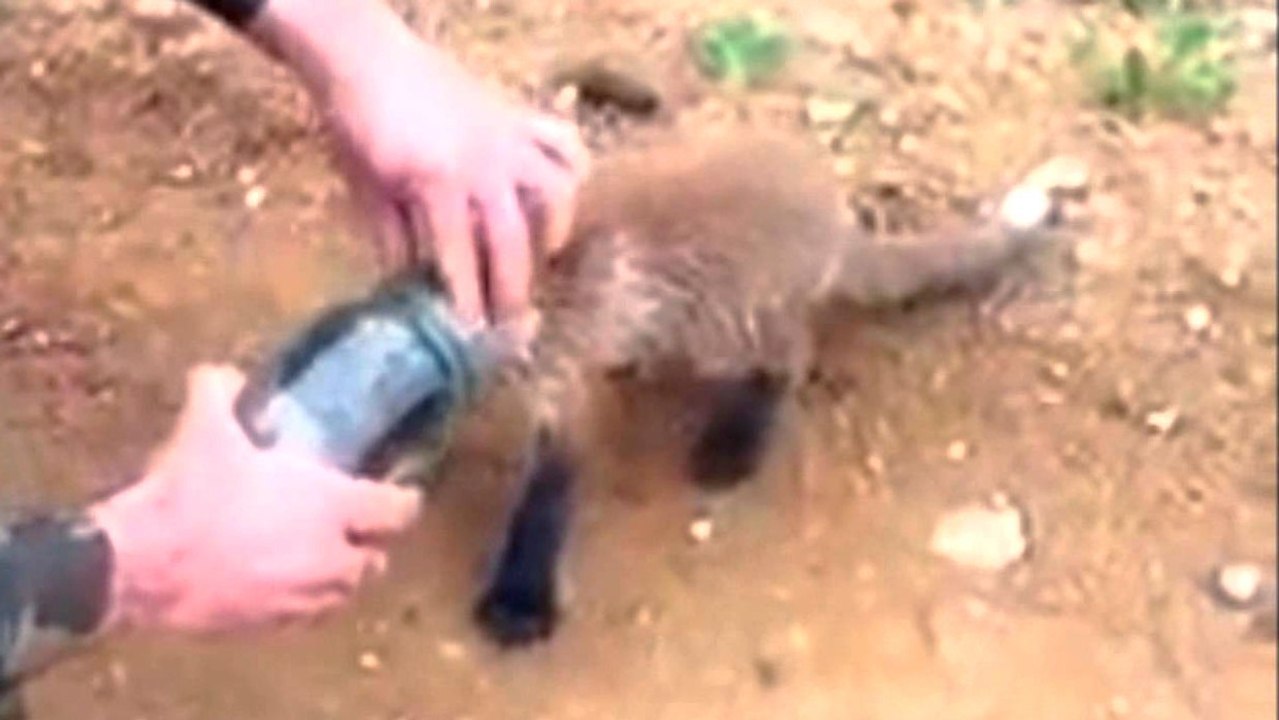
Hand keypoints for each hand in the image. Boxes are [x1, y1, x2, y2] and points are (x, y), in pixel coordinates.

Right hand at [89, 364, 421, 634]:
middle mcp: (330, 556)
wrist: (142, 566)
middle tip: (352, 528)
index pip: (397, 510)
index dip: (403, 500)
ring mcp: (302, 597)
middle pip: (375, 560)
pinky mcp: (268, 626)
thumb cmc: (190, 493)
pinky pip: (301, 618)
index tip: (400, 493)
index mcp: (333, 505)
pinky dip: (300, 602)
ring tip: (319, 558)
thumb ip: (218, 393)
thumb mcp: (205, 429)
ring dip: (339, 578)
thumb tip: (219, 374)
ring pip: (342, 595)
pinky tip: (277, 585)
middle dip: (368, 546)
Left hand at [249, 0, 589, 335]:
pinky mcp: (518, 117)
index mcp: (438, 182)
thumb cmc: (358, 125)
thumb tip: (413, 286)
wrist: (363, 56)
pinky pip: (562, 141)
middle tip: (510, 320)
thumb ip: (395, 241)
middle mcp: (484, 164)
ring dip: (554, 228)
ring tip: (543, 254)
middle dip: (512, 286)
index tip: (472, 336)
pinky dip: (573, 168)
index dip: (467, 302)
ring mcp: (508, 138)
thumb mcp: (368, 191)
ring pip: (556, 189)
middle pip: (511, 238)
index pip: (458, 258)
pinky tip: (567, 193)